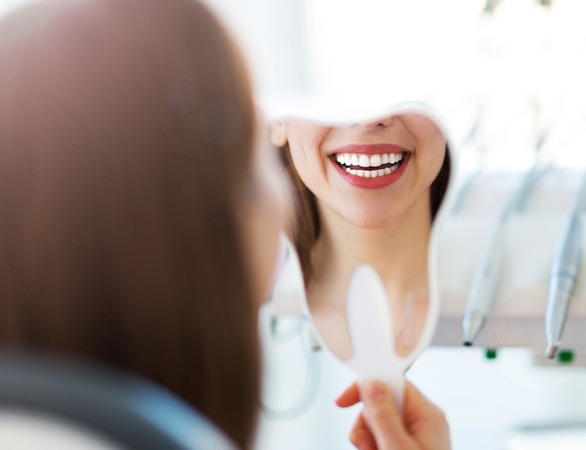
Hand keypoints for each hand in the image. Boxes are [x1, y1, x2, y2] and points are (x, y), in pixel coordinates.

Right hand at [336, 380, 450, 449]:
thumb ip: (383, 416)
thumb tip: (372, 385)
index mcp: (426, 415)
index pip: (393, 383)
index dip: (367, 387)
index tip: (344, 401)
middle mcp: (421, 423)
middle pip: (379, 405)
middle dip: (366, 426)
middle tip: (369, 447)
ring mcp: (413, 438)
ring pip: (375, 425)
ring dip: (366, 442)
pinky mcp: (404, 449)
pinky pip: (378, 440)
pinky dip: (370, 449)